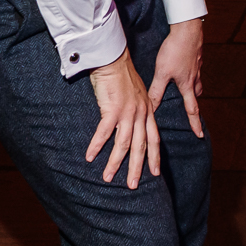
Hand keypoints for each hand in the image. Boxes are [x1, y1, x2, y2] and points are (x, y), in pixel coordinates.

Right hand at [86, 50, 159, 187]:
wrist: (113, 59)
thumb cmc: (122, 75)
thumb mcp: (137, 94)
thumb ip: (138, 109)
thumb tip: (133, 122)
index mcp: (147, 111)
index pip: (154, 139)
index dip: (155, 157)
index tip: (156, 173)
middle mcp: (141, 114)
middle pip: (140, 147)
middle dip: (137, 168)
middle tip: (133, 185)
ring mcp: (128, 112)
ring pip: (123, 144)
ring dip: (115, 163)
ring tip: (108, 178)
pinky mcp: (112, 109)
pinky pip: (104, 132)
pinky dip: (97, 146)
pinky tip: (90, 157)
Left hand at [148, 20, 205, 140]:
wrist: (188, 29)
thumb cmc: (175, 50)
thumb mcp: (162, 72)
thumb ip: (156, 91)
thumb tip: (151, 107)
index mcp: (187, 85)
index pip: (192, 109)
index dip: (195, 123)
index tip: (199, 134)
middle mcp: (195, 77)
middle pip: (196, 94)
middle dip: (194, 103)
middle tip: (192, 108)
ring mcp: (197, 66)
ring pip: (197, 81)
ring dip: (193, 87)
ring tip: (186, 87)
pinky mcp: (196, 55)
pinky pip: (195, 68)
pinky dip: (191, 72)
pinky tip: (184, 66)